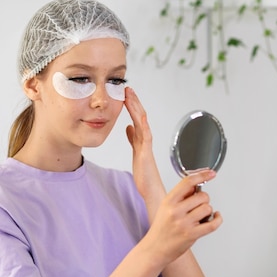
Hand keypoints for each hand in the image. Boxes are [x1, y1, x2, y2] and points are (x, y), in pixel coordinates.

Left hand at [123, 86, 164, 202]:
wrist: (151, 189)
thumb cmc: (144, 174)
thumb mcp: (136, 152)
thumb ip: (133, 139)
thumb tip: (128, 127)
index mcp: (141, 139)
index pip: (137, 118)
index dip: (131, 105)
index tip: (125, 93)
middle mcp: (145, 140)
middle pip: (140, 116)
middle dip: (134, 101)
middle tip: (127, 88)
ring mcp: (147, 145)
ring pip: (142, 122)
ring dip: (136, 108)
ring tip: (130, 96)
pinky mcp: (146, 153)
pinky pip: (145, 136)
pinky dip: (142, 125)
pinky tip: (139, 116)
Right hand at [140, 169, 221, 268]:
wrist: (154, 249)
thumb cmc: (161, 228)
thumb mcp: (165, 207)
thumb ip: (180, 196)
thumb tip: (196, 183)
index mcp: (169, 201)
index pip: (188, 182)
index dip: (202, 175)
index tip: (211, 173)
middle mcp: (176, 211)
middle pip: (202, 196)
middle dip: (204, 200)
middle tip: (198, 206)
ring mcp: (184, 223)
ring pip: (208, 208)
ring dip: (208, 212)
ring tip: (201, 216)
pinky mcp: (191, 235)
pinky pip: (213, 224)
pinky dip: (218, 219)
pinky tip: (215, 217)